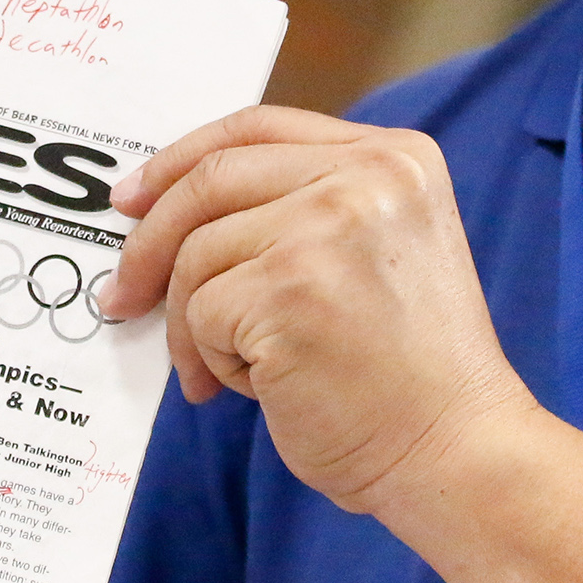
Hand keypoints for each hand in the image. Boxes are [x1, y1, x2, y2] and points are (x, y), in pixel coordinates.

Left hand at [107, 106, 534, 512]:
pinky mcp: (289, 287)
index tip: (132, 199)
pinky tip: (267, 388)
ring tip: (235, 374)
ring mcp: (327, 226)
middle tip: (124, 295)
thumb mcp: (377, 251)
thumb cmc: (408, 376)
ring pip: (199, 254)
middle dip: (151, 242)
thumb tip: (168, 211)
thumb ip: (301, 210)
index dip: (180, 160)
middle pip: (211, 181)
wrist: (458, 453)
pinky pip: (203, 314)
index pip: (257, 130)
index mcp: (395, 156)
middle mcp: (367, 175)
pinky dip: (217, 361)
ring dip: (196, 326)